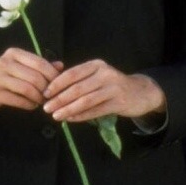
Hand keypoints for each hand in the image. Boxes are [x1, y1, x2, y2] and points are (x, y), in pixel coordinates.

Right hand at [0, 47, 61, 110]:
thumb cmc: (7, 75)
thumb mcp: (22, 65)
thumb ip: (41, 65)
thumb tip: (60, 66)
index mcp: (14, 53)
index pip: (40, 63)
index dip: (53, 75)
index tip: (58, 84)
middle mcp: (4, 62)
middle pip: (35, 77)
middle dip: (46, 89)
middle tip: (50, 96)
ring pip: (28, 89)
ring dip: (39, 98)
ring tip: (41, 101)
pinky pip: (20, 101)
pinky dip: (30, 105)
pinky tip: (32, 105)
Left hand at [43, 60, 166, 122]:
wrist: (141, 92)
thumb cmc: (111, 84)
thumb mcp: (96, 75)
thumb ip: (77, 79)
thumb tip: (50, 88)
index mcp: (95, 65)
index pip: (71, 74)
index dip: (56, 84)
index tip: (44, 94)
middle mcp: (105, 74)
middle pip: (77, 88)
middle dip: (59, 99)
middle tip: (46, 108)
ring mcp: (113, 88)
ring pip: (85, 101)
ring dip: (68, 109)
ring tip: (56, 116)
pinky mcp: (120, 102)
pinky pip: (96, 111)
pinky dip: (82, 116)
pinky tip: (71, 119)